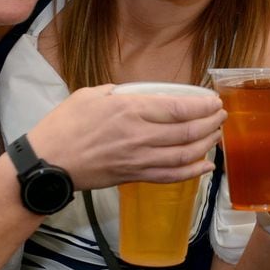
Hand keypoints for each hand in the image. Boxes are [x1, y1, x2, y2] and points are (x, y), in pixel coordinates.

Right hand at [31, 85, 226, 188]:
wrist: (48, 163)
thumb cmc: (64, 125)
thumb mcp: (90, 94)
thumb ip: (120, 93)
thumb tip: (140, 95)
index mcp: (130, 110)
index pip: (178, 108)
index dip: (203, 106)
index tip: (214, 101)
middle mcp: (139, 135)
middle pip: (187, 132)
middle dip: (210, 123)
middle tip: (221, 116)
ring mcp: (138, 159)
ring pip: (184, 155)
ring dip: (206, 145)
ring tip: (216, 136)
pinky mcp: (134, 176)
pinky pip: (170, 176)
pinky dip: (192, 172)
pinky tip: (205, 166)